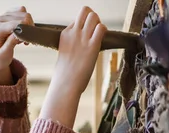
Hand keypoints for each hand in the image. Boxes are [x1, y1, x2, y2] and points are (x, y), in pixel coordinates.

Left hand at [0, 6, 33, 84]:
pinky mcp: (8, 15)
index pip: (19, 23)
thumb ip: (11, 43)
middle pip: (24, 16)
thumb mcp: (3, 55)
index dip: (27, 32)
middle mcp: (0, 18)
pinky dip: (26, 22)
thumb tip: (20, 33)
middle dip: (29, 29)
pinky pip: (22, 12)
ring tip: (23, 37)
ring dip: (28, 25)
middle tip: (25, 42)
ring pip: (24, 13)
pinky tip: (22, 32)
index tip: (26, 43)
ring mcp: (4, 15)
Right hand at [39, 6, 106, 127]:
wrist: (65, 84)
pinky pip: (102, 28)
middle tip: (95, 31)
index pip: (77, 20)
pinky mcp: (92, 46)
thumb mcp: (64, 55)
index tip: (86, 37)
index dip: (84, 26)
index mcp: (65, 34)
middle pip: (85, 11)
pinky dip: (104, 31)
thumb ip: (71, 45)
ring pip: (94, 16)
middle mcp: (73, 33)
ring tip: (98, 36)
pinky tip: (101, 41)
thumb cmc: (65, 74)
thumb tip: (80, 46)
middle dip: (93, 18)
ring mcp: (82, 38)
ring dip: (99, 23)